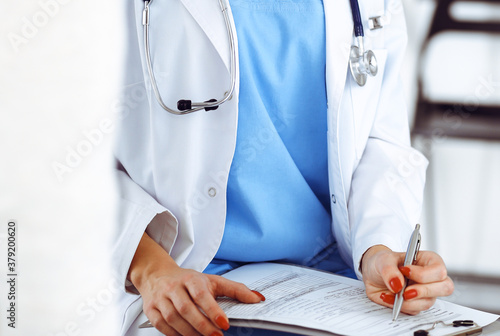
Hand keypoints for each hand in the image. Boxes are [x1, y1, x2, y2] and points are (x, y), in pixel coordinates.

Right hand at [139, 265, 263, 335]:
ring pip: (173, 318)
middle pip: (186, 308)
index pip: (201, 295)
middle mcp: (174, 287)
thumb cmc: (188, 280)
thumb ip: (236, 290)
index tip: (224, 324)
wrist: (158, 274)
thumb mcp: (213, 281)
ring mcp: (160, 298)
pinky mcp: (151, 309)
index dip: (213, 310)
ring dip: (189, 332)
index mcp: (191, 279)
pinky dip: (174, 334)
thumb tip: (258, 299)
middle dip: (202, 326)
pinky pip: (161, 325)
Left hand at [361, 245, 453, 314]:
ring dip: (408, 301)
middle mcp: (430, 277)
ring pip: (428, 302)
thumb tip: (398, 285)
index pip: (439, 270)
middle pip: (444, 288)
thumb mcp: (383, 260)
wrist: (372, 275)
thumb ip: (389, 270)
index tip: (405, 271)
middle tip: (405, 291)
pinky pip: (415, 310)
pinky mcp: (416, 304)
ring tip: (390, 294)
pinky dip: (400, 306)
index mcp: (428, 261)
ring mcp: (425, 292)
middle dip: (423, 291)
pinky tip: (388, 297)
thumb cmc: (382, 263)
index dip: (424, 274)